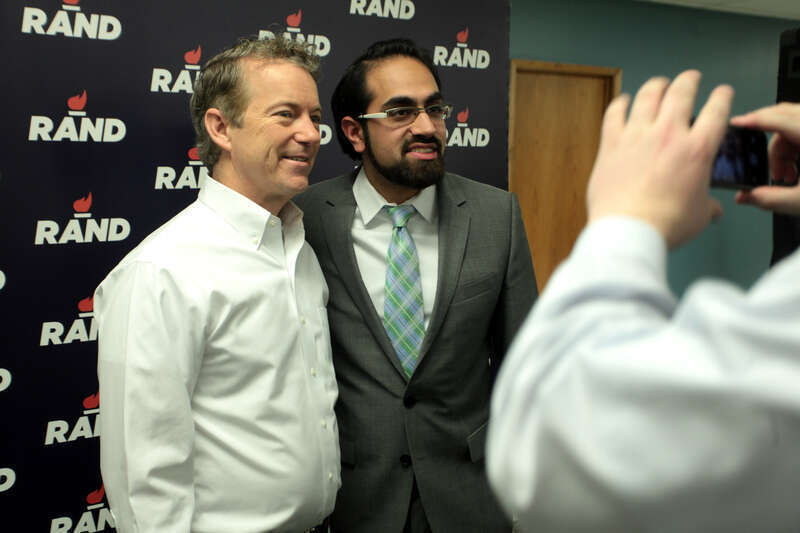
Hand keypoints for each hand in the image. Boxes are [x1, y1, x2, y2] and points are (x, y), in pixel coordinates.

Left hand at [587, 70, 732, 247]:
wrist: (629, 229)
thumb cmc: (664, 224)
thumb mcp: (699, 215)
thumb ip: (707, 206)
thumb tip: (713, 210)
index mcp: (697, 149)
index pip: (717, 110)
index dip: (722, 97)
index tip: (722, 93)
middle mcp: (668, 135)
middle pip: (681, 92)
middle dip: (689, 80)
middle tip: (690, 78)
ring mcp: (637, 136)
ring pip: (647, 96)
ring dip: (655, 85)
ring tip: (659, 84)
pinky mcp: (611, 144)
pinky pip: (614, 114)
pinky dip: (620, 103)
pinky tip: (622, 102)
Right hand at [730, 103, 799, 214]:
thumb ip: (771, 199)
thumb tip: (746, 197)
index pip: (779, 118)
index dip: (754, 120)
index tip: (736, 123)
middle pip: (785, 115)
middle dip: (767, 141)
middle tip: (758, 159)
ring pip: (793, 125)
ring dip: (781, 150)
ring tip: (782, 175)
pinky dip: (793, 151)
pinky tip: (794, 172)